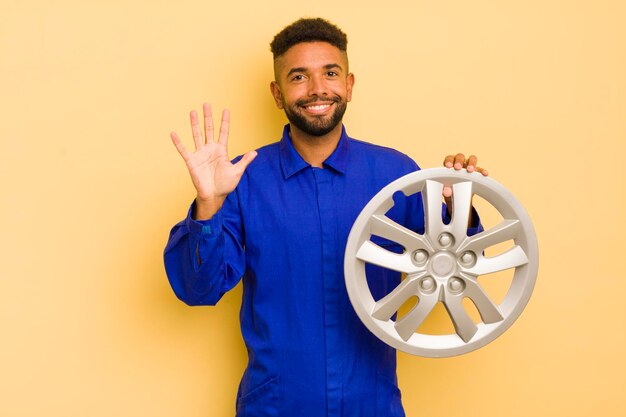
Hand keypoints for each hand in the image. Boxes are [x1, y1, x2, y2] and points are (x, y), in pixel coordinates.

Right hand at [170, 103, 256, 219]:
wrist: (213, 196)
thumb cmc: (225, 185)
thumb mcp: (237, 172)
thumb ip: (244, 161)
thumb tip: (255, 152)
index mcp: (221, 150)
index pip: (223, 132)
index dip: (224, 122)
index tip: (226, 110)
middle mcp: (210, 149)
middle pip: (209, 129)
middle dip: (208, 117)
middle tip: (206, 104)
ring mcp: (200, 154)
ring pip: (197, 135)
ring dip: (194, 124)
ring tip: (193, 112)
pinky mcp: (191, 161)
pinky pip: (183, 150)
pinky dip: (178, 142)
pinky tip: (173, 133)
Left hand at [442, 153, 487, 197]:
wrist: (458, 195)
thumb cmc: (450, 189)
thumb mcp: (447, 191)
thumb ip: (445, 190)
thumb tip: (446, 192)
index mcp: (450, 164)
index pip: (449, 158)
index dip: (449, 161)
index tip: (448, 166)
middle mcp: (460, 163)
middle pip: (460, 156)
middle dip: (459, 161)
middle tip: (457, 167)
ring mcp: (469, 166)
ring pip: (472, 159)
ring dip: (471, 163)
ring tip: (470, 170)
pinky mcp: (477, 172)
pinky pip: (481, 170)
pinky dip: (482, 171)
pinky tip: (484, 174)